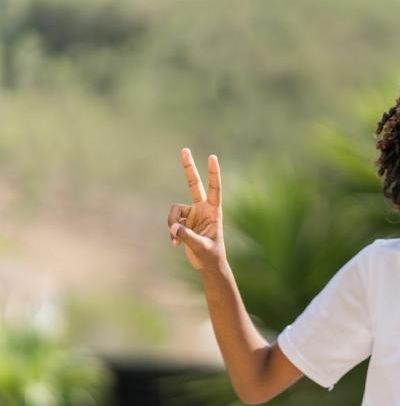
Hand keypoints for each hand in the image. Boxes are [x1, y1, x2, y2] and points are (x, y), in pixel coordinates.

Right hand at [167, 148, 225, 270]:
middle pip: (194, 184)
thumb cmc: (211, 256)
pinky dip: (171, 232)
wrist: (207, 265)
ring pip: (174, 210)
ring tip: (176, 240)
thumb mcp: (201, 247)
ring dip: (171, 224)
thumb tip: (173, 227)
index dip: (213, 173)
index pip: (214, 189)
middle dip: (189, 168)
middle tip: (184, 149)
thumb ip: (187, 236)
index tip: (212, 157)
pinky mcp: (183, 222)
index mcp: (213, 211)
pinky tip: (175, 244)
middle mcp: (202, 209)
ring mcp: (192, 214)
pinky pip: (171, 222)